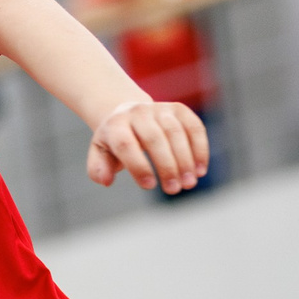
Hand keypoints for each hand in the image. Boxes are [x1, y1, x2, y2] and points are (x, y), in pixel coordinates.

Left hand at [88, 99, 208, 194]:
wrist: (128, 113)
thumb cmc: (114, 141)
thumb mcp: (100, 153)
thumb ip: (98, 168)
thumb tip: (106, 180)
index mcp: (116, 125)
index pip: (126, 144)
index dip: (138, 166)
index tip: (149, 187)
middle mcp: (138, 112)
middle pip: (154, 138)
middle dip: (166, 166)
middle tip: (174, 190)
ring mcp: (160, 109)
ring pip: (176, 132)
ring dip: (185, 160)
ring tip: (189, 184)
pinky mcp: (179, 109)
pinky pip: (193, 127)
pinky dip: (200, 148)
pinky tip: (200, 170)